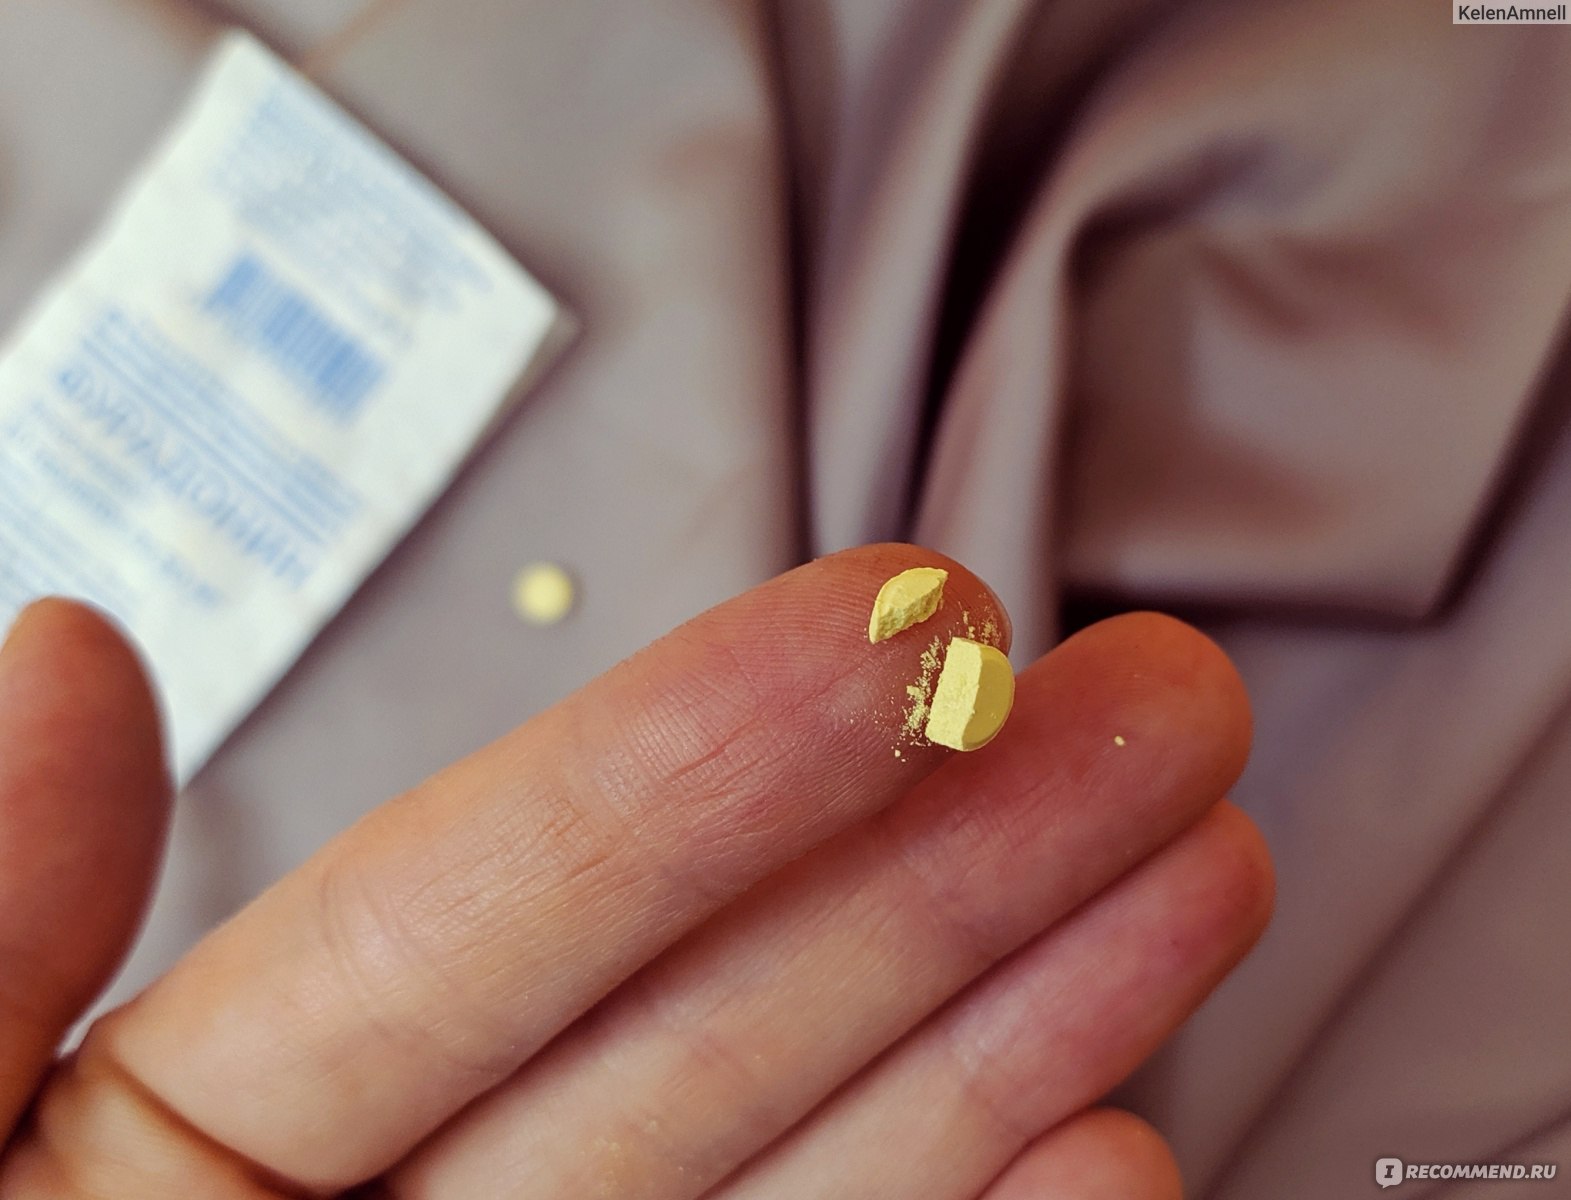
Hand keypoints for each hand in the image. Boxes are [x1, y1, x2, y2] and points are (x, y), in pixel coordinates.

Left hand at [0, 546, 1269, 1198]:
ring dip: (1015, 1012)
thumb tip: (67, 651)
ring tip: (1179, 851)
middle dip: (942, 849)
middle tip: (1130, 692)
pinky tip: (1112, 1138)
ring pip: (822, 1163)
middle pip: (713, 1019)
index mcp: (201, 1154)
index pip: (487, 912)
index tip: (904, 617)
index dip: (696, 761)